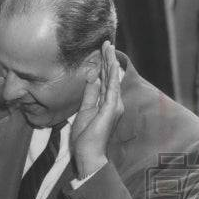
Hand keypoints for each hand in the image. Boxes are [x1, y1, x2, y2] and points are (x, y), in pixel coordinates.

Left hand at [71, 41, 123, 176]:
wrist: (89, 155)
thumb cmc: (86, 138)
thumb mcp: (84, 112)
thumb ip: (89, 97)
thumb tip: (90, 81)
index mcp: (107, 104)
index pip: (104, 81)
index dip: (102, 66)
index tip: (100, 52)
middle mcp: (114, 102)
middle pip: (110, 77)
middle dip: (107, 59)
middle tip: (105, 43)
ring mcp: (114, 105)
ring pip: (112, 79)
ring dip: (109, 62)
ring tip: (107, 46)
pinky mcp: (111, 108)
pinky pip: (112, 87)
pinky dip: (111, 74)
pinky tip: (110, 63)